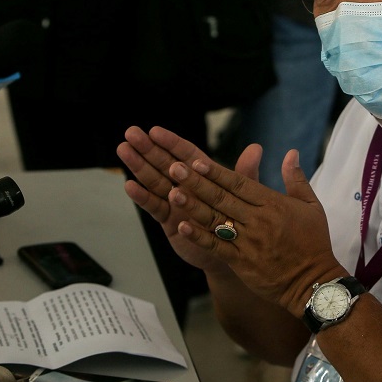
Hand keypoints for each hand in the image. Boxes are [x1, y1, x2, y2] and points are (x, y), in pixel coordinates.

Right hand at [118, 126, 233, 275]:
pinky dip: (142, 197)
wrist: (233, 252)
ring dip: (139, 166)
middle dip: (148, 148)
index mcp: (204, 174)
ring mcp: (175, 202)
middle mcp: (187, 185)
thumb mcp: (245, 196)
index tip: (154, 130)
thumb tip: (257, 148)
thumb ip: (245, 173)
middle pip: (165, 163)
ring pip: (155, 181)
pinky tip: (130, 186)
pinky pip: (154, 207)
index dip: (171, 142)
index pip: (186, 154)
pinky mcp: (169, 220)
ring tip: (124, 151)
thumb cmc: (240, 220)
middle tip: (130, 133)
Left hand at [163, 139, 345, 315]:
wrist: (314, 282)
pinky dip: (198, 236)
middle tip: (174, 168)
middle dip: (197, 182)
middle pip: (222, 198)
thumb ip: (296, 179)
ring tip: (172, 193)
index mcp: (273, 204)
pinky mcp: (241, 262)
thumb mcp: (311, 206)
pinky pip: (216, 246)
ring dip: (193, 205)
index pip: (239, 183)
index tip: (196, 161)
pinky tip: (181, 225)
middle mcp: (258, 220)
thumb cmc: (313, 243)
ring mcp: (248, 242)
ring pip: (216, 220)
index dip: (216, 172)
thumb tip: (291, 152)